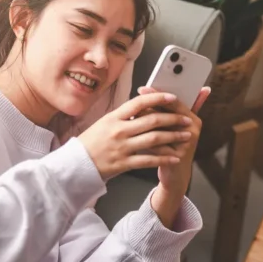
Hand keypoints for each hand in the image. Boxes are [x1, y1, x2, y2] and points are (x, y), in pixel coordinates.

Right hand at [77, 92, 193, 180]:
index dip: (157, 98)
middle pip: (152, 120)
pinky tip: (174, 157)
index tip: (172, 97)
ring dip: (173, 137)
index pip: (139, 103)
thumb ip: (123, 116)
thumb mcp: (104, 123)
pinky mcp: (124, 163)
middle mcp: (119, 130)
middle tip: (186, 119)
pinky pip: (149, 160)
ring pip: (154, 139)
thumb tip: (142, 106)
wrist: (76, 165)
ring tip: (186, 136)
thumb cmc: (91, 143)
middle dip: (173, 119)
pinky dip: (164, 158)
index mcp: (114, 117)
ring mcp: (122, 147)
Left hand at [138, 86, 210, 227]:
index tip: (142, 88)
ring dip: (146, 125)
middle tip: (133, 105)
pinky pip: (159, 147)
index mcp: (192, 117)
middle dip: (149, 108)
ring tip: (131, 120)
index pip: (174, 101)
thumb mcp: (169, 127)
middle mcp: (193, 128)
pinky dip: (145, 142)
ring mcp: (187, 143)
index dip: (157, 95)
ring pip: (163, 129)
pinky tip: (133, 139)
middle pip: (168, 113)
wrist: (175, 174)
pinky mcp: (179, 156)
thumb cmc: (169, 146)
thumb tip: (149, 91)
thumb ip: (163, 110)